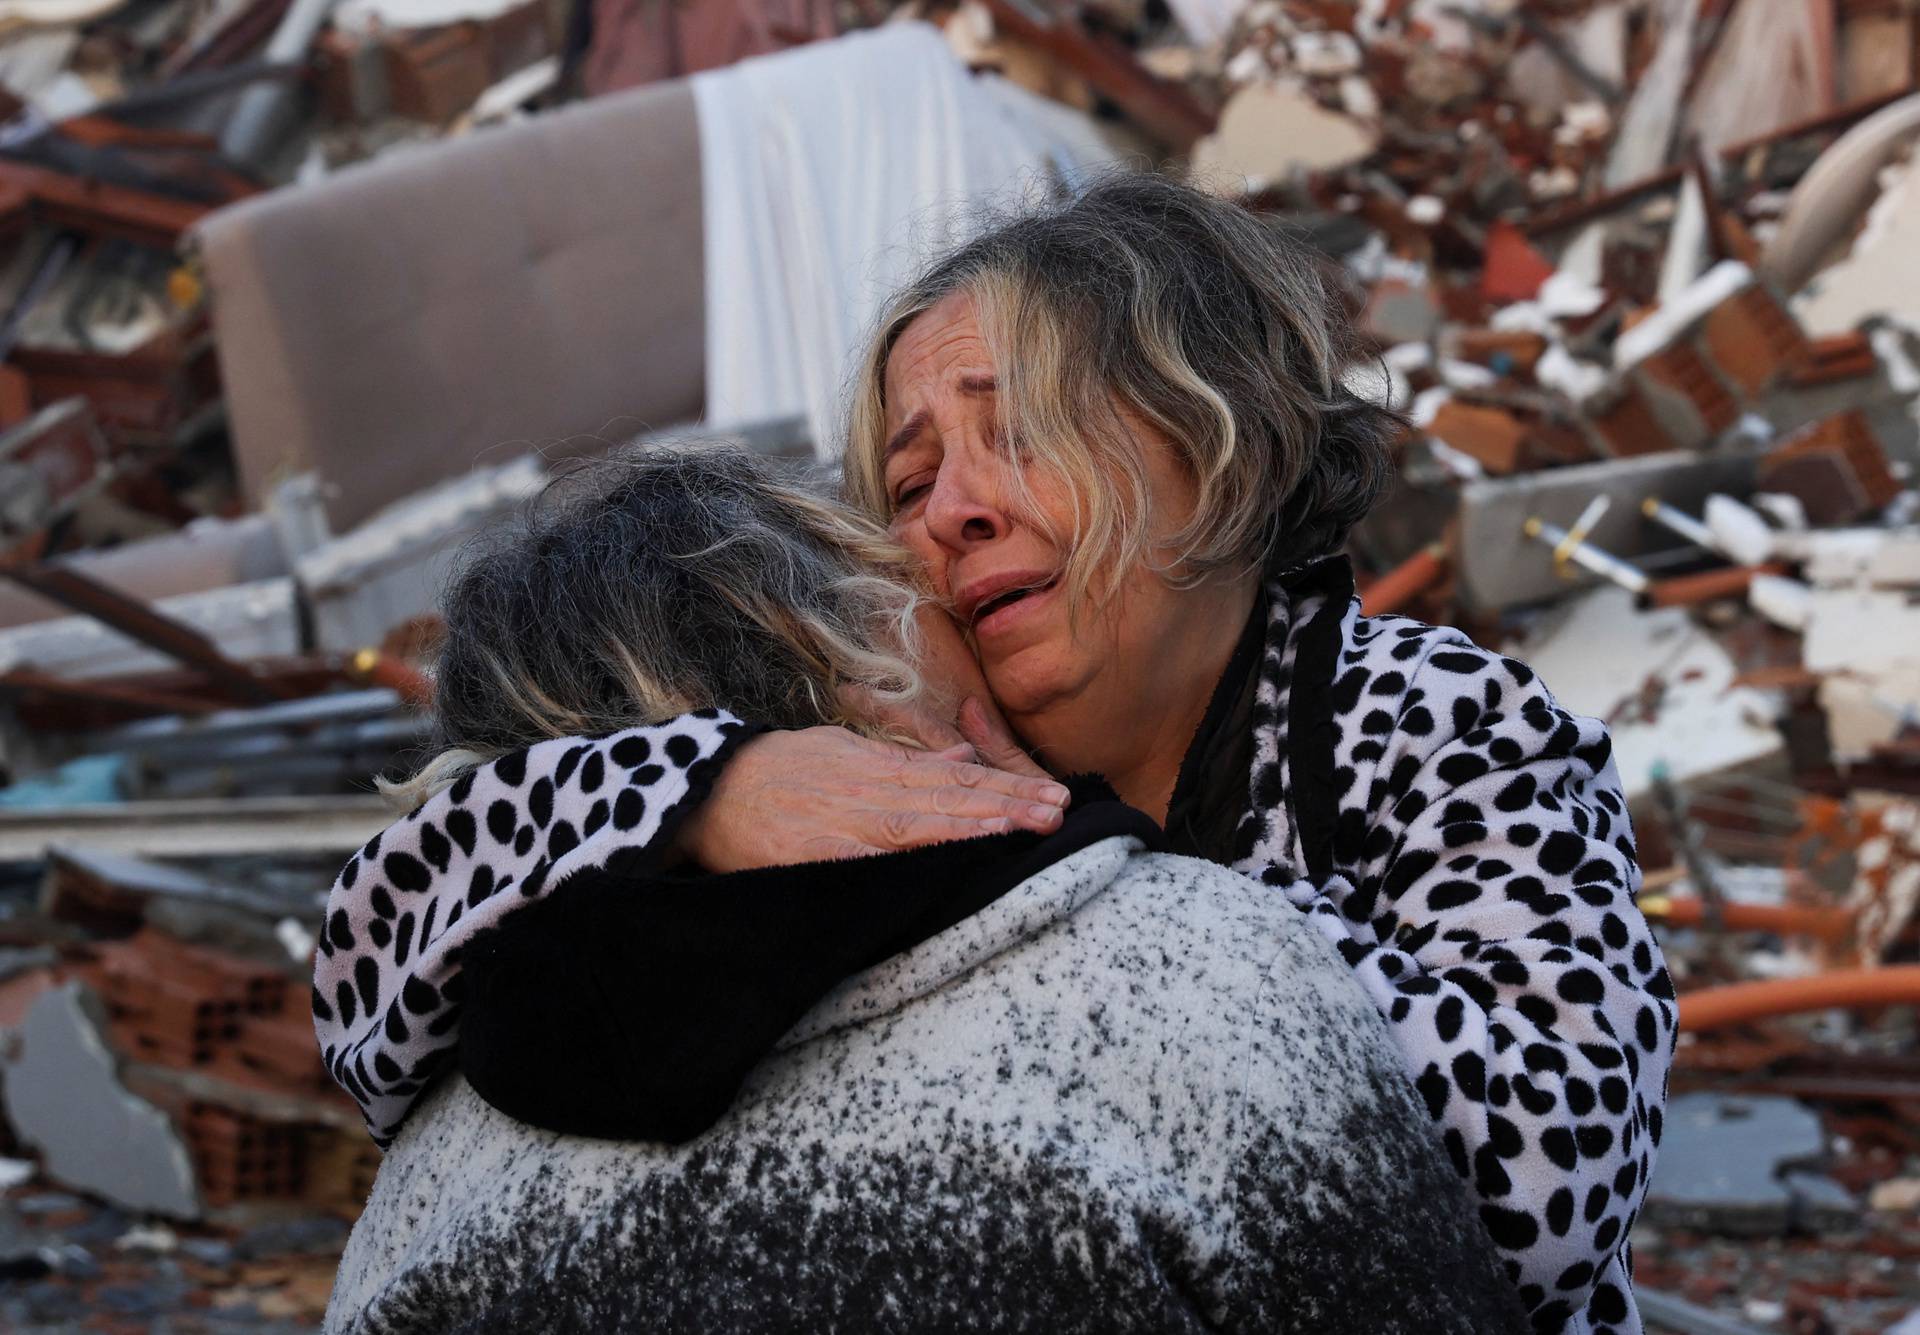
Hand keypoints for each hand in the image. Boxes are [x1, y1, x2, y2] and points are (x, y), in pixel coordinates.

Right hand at [678, 726, 1071, 871]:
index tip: (1051, 796)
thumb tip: (964, 757)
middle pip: (950, 798)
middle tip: (1059, 813)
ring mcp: (844, 820)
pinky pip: (868, 860)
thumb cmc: (779, 770)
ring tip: (1024, 830)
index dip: (1005, 788)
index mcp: (879, 766)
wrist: (708, 787)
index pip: (955, 779)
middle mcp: (870, 788)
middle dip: (1008, 806)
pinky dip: (906, 859)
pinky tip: (944, 865)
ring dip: (975, 827)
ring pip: (920, 823)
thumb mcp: (846, 748)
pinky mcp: (816, 852)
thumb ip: (906, 755)